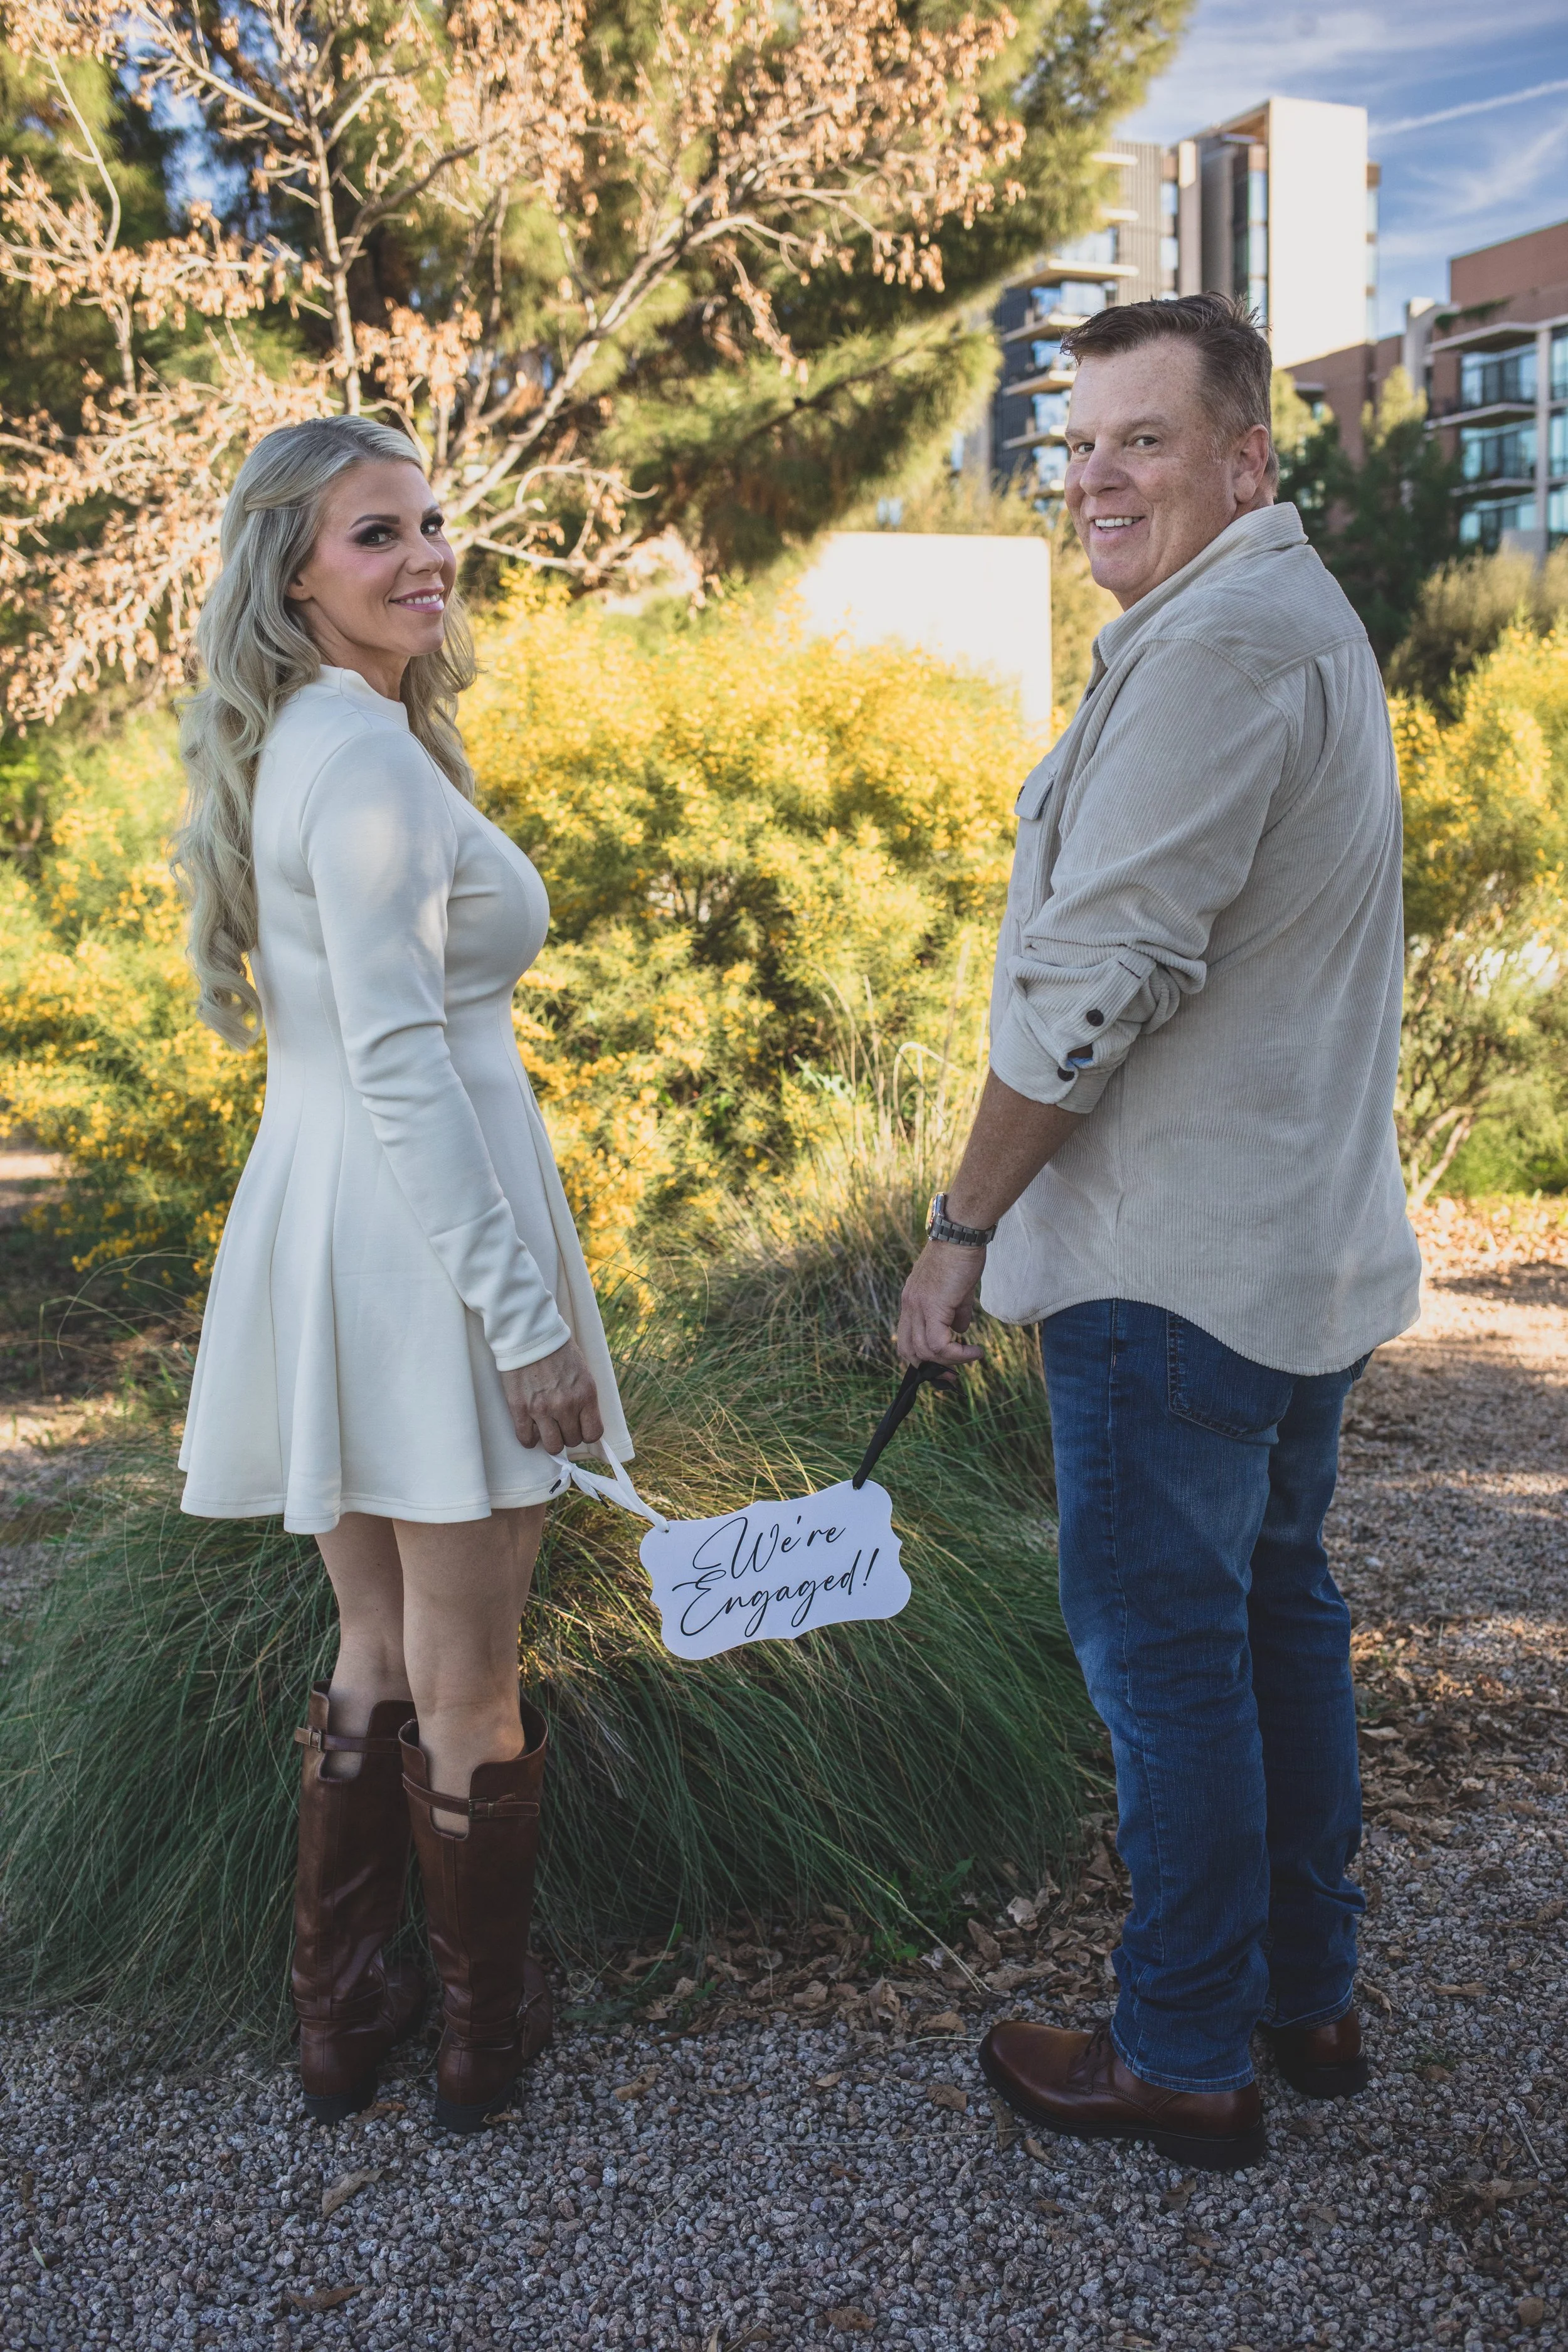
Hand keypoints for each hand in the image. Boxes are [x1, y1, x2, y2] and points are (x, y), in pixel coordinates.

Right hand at [501, 1337, 604, 1454]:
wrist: (529, 1335)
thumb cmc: (557, 1350)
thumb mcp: (582, 1372)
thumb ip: (584, 1397)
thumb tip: (584, 1420)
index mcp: (585, 1394)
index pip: (593, 1433)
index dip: (586, 1433)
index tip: (580, 1428)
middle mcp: (566, 1405)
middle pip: (572, 1440)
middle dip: (567, 1434)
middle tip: (560, 1424)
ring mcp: (542, 1409)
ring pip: (552, 1445)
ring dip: (550, 1440)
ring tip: (546, 1429)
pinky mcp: (520, 1408)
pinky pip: (526, 1439)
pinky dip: (529, 1439)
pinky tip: (530, 1431)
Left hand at [896, 1240, 986, 1367]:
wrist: (961, 1234)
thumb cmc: (962, 1256)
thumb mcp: (957, 1290)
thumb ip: (956, 1312)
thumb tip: (961, 1330)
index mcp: (911, 1301)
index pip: (907, 1338)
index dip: (923, 1357)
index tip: (944, 1367)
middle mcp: (909, 1305)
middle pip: (909, 1350)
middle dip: (931, 1368)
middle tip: (953, 1375)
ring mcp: (917, 1306)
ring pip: (924, 1351)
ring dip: (950, 1361)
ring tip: (971, 1356)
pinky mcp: (932, 1307)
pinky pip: (938, 1344)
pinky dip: (957, 1354)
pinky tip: (975, 1351)